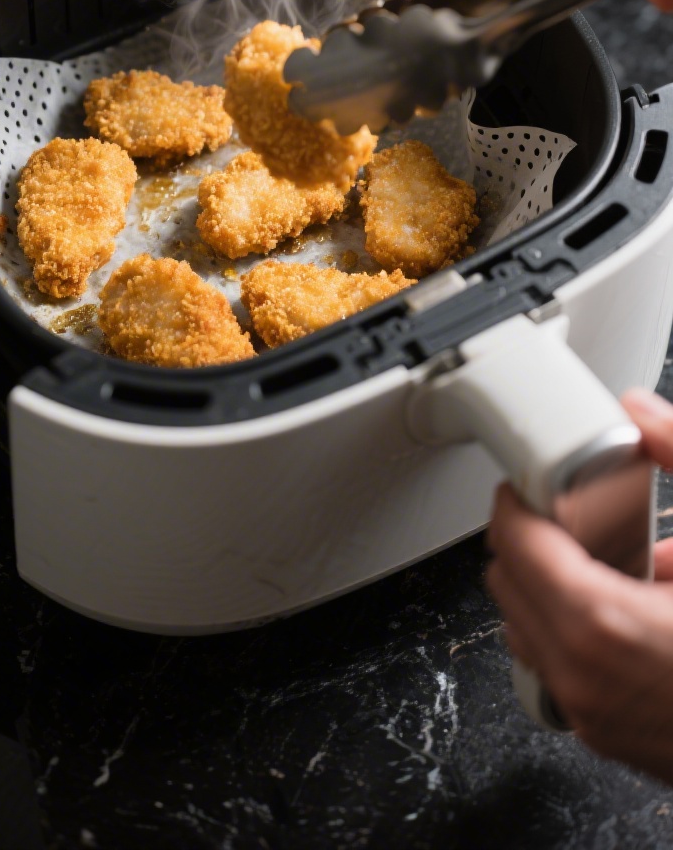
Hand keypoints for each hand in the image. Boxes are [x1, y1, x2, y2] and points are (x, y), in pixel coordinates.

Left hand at [486, 388, 672, 781]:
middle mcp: (584, 677)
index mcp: (604, 622)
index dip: (517, 500)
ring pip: (524, 630)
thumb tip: (640, 413)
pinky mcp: (606, 736)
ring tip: (598, 553)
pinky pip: (556, 668)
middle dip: (528, 539)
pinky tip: (627, 603)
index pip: (516, 544)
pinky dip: (568, 628)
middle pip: (508, 585)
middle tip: (565, 507)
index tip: (531, 479)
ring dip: (543, 585)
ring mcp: (591, 715)